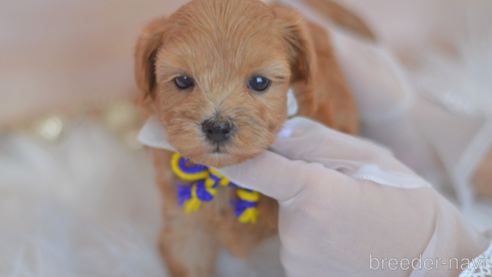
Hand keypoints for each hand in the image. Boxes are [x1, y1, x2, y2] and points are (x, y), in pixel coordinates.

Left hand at [218, 117, 489, 276]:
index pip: (254, 168)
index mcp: (312, 191)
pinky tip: (344, 234)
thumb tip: (278, 132)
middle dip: (298, 182)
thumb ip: (315, 142)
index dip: (235, 156)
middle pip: (278, 190)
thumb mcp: (366, 157)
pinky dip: (313, 234)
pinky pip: (297, 242)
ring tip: (349, 215)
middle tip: (339, 184)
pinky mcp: (300, 273)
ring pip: (290, 218)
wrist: (428, 258)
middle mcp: (297, 229)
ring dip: (309, 211)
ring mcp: (297, 258)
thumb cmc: (402, 199)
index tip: (221, 148)